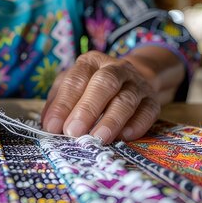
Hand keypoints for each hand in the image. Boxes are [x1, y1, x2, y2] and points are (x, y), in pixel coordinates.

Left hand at [41, 51, 159, 143]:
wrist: (132, 80)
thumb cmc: (92, 88)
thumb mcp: (71, 88)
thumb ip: (58, 103)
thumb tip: (49, 126)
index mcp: (90, 63)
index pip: (75, 80)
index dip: (63, 104)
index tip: (53, 127)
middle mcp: (115, 68)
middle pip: (104, 84)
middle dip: (87, 109)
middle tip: (74, 132)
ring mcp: (136, 83)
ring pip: (126, 99)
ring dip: (111, 120)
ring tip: (98, 139)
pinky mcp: (152, 100)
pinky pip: (148, 111)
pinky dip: (137, 124)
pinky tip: (125, 136)